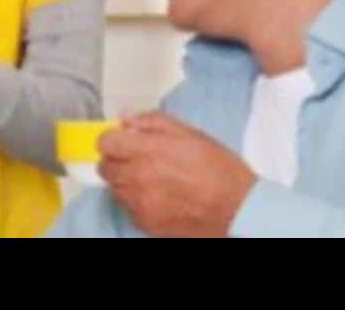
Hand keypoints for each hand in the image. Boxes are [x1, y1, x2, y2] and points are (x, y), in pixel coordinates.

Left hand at [98, 112, 256, 237]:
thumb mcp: (192, 134)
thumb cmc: (220, 171)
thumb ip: (153, 122)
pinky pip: (128, 209)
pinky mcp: (146, 224)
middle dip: (116, 160)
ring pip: (115, 189)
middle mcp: (139, 178)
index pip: (105, 143)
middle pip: (105, 167)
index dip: (112, 139)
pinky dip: (136, 202)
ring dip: (125, 181)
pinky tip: (157, 197)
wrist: (239, 210)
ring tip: (150, 179)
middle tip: (135, 159)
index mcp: (149, 152)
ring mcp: (141, 204)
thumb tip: (126, 119)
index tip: (120, 140)